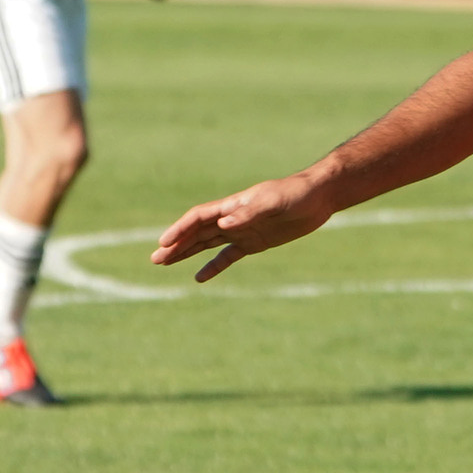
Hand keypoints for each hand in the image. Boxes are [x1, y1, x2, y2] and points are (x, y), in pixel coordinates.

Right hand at [150, 171, 333, 281]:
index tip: (164, 243)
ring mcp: (241, 230)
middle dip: (175, 245)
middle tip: (155, 259)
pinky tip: (198, 278)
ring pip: (206, 244)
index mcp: (232, 205)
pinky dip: (213, 266)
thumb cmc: (294, 194)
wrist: (318, 197)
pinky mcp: (254, 242)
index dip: (180, 230)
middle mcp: (232, 218)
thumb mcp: (273, 202)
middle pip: (196, 233)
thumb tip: (223, 225)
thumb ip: (249, 213)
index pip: (198, 218)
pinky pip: (227, 256)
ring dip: (186, 253)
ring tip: (164, 263)